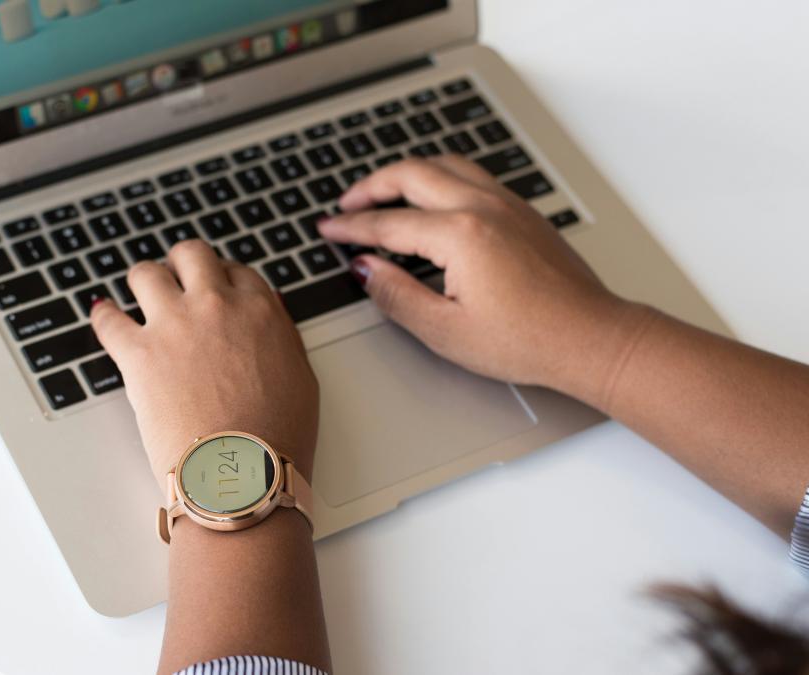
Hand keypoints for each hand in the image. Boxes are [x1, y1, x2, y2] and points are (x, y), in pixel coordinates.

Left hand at [90, 240, 318, 489]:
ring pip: (145, 273)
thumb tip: (270, 318)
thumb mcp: (302, 379)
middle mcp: (216, 306)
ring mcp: (174, 326)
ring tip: (139, 296)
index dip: (223, 278)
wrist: (241, 474)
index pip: (237, 271)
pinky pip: (107, 318)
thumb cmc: (276, 439)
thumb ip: (283, 339)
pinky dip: (103, 316)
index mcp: (260, 311)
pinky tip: (105, 318)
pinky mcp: (138, 353)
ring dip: (143, 282)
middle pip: (191, 255)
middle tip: (176, 280)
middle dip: (182, 265)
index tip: (215, 289)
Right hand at [319, 155, 644, 397]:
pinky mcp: (523, 212)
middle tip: (346, 204)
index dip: (351, 227)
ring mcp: (507, 204)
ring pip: (444, 165)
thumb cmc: (527, 341)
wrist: (589, 338)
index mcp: (460, 236)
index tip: (328, 229)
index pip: (388, 223)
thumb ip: (397, 295)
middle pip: (413, 175)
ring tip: (383, 192)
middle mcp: (483, 208)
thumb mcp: (445, 331)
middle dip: (371, 186)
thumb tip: (366, 270)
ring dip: (407, 173)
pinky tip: (431, 196)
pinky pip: (471, 175)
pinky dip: (439, 176)